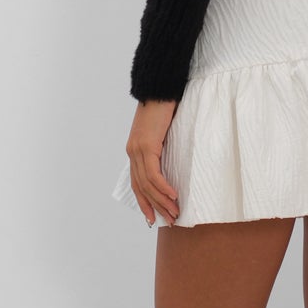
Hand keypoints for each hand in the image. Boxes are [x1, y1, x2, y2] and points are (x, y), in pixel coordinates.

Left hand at [125, 99, 179, 225]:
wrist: (159, 88)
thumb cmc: (164, 107)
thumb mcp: (162, 132)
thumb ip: (162, 147)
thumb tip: (173, 162)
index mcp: (135, 151)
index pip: (137, 184)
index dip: (145, 202)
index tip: (153, 217)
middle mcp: (133, 153)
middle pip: (142, 188)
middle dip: (156, 206)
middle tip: (170, 219)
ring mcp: (138, 150)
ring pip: (148, 184)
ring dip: (162, 200)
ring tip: (175, 211)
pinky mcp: (146, 146)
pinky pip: (153, 173)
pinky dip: (163, 187)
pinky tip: (173, 195)